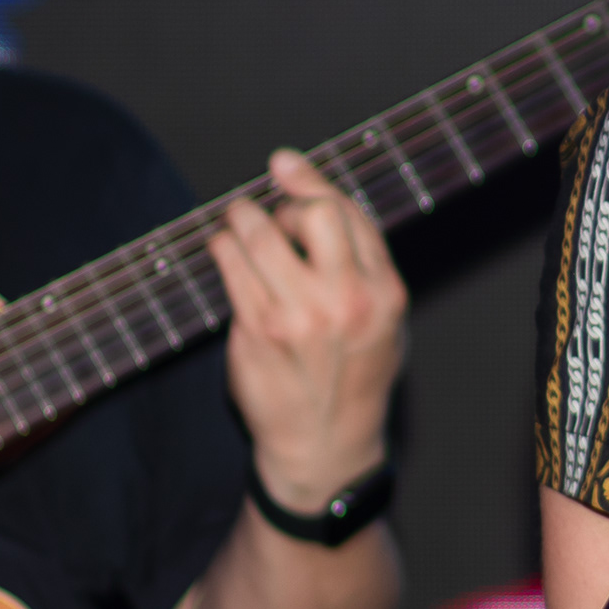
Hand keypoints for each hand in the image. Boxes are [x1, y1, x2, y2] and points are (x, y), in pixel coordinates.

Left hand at [210, 150, 407, 513]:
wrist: (324, 444)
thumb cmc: (354, 377)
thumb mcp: (386, 321)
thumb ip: (365, 266)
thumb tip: (322, 204)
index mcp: (386, 292)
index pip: (349, 215)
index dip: (312, 182)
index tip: (284, 164)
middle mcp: (346, 300)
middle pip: (312, 214)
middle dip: (282, 200)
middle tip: (268, 210)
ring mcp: (299, 315)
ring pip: (260, 234)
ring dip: (241, 219)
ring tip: (237, 224)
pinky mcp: (257, 331)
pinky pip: (230, 266)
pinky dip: (222, 248)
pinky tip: (224, 251)